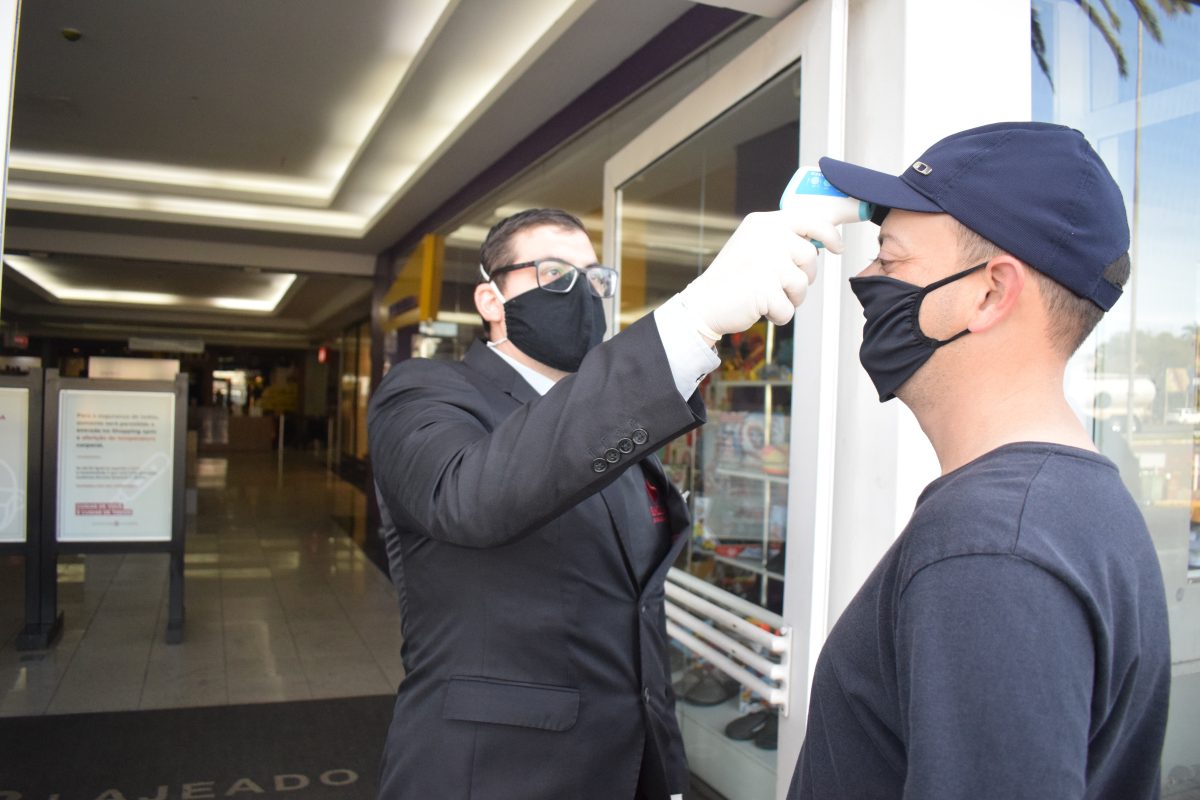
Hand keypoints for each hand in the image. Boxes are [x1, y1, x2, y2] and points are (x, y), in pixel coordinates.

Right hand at [677, 210, 843, 338]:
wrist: (703, 304)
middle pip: (809, 257)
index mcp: (763, 223)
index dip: (829, 234)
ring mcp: (766, 261)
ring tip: (765, 296)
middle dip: (802, 276)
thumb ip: (783, 239)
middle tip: (780, 284)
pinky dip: (777, 314)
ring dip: (789, 298)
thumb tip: (821, 243)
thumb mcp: (754, 245)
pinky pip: (789, 309)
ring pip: (802, 285)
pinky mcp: (765, 288)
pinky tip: (758, 307)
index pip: (810, 220)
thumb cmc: (732, 279)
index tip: (838, 247)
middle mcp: (766, 237)